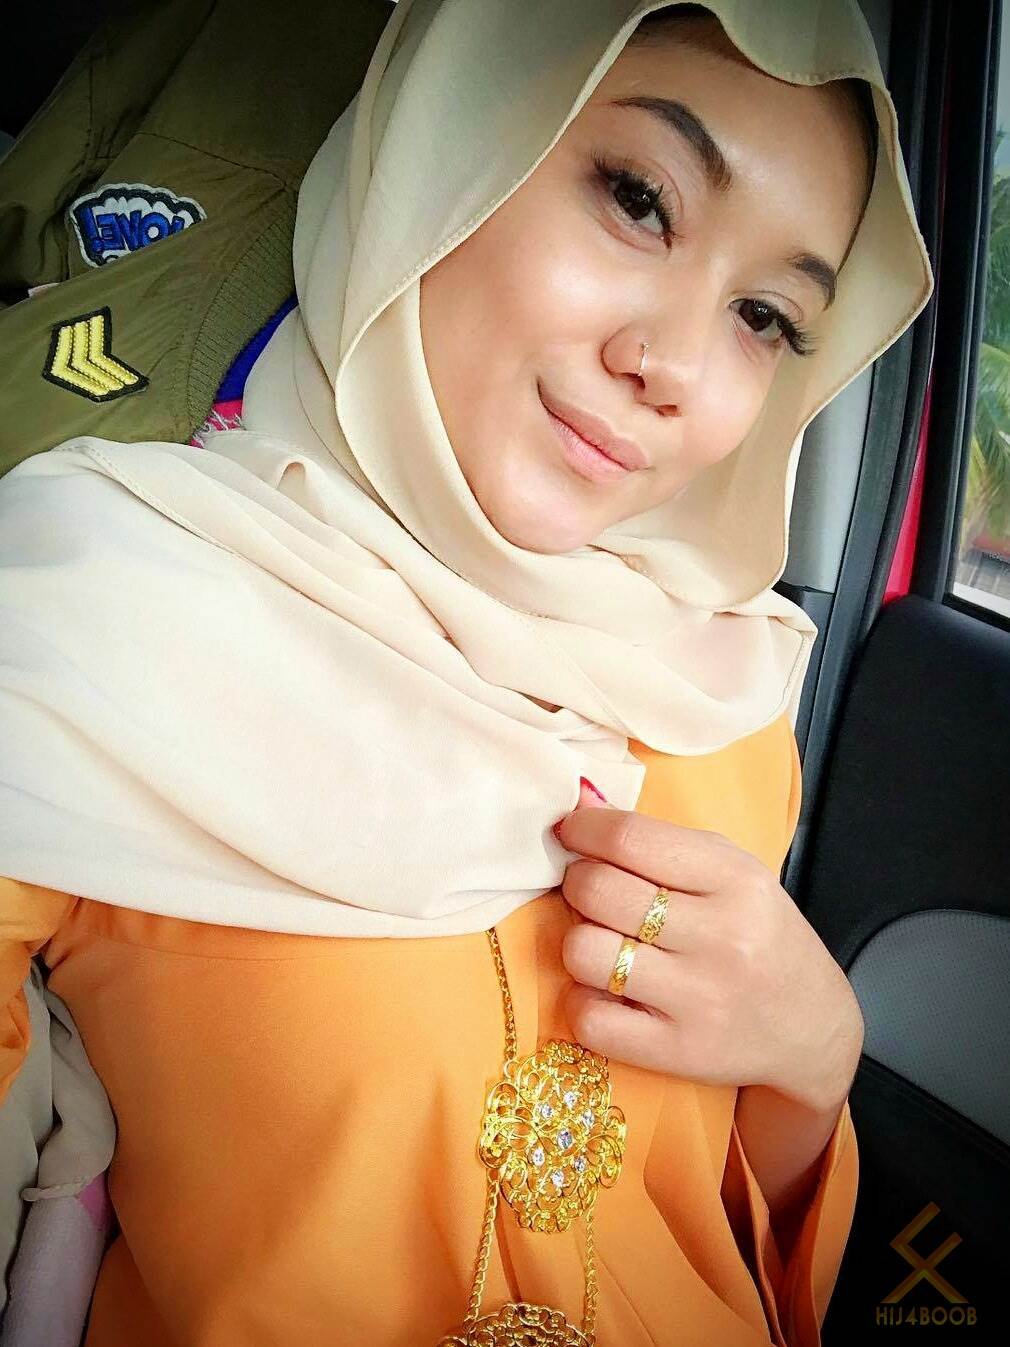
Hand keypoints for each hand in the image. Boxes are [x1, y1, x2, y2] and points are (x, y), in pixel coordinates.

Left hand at [554, 780, 863, 1112]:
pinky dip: (583, 1002)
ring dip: (580, 944)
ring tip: (606, 943)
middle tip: (591, 891)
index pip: (630, 838)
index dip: (582, 830)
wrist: (813, 1027)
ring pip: (585, 953)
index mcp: (736, 879)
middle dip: (578, 884)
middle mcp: (722, 937)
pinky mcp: (679, 1051)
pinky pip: (590, 1019)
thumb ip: (658, 838)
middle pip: (598, 891)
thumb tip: (579, 797)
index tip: (570, 832)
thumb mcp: (730, 872)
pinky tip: (608, 993)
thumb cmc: (759, 934)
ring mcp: (701, 999)